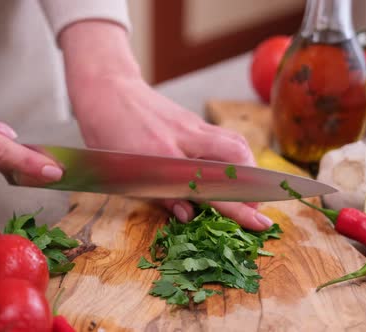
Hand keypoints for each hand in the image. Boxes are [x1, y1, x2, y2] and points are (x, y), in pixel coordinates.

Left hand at [59, 22, 272, 230]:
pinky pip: (223, 137)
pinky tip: (227, 171)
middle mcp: (184, 136)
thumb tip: (189, 215)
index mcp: (163, 154)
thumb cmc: (107, 133)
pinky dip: (233, 156)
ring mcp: (192, 124)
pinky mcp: (193, 119)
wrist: (106, 89)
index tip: (259, 223)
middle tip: (253, 205)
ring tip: (245, 191)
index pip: (208, 185)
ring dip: (247, 168)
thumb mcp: (124, 173)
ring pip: (235, 141)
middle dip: (252, 182)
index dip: (237, 208)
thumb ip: (160, 195)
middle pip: (236, 153)